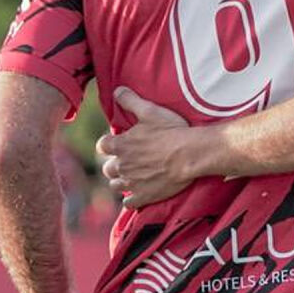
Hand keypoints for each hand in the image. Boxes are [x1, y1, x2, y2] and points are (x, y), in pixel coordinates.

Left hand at [96, 87, 193, 207]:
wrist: (190, 155)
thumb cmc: (171, 131)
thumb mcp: (150, 111)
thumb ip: (131, 101)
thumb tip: (116, 90)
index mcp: (121, 145)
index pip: (103, 146)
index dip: (110, 144)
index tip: (119, 143)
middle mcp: (122, 165)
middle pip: (107, 168)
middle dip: (115, 164)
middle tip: (129, 161)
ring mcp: (132, 183)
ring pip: (115, 185)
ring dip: (121, 181)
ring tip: (133, 177)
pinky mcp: (143, 196)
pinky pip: (129, 203)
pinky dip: (132, 199)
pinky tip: (140, 193)